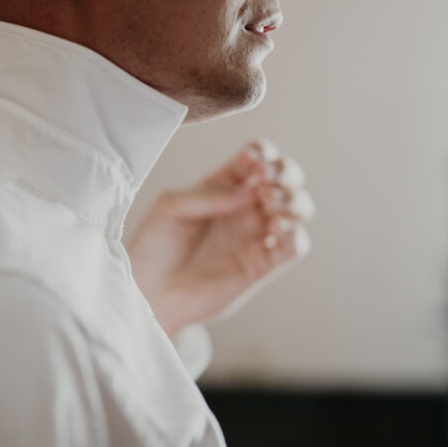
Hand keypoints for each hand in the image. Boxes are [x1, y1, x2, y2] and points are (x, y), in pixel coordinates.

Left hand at [127, 140, 313, 336]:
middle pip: (285, 178)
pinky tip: (276, 228)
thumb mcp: (169, 208)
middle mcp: (243, 209)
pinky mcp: (262, 266)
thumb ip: (205, 195)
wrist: (149, 294)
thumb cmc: (152, 249)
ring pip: (297, 209)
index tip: (253, 158)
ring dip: (293, 200)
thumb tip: (246, 193)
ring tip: (271, 203)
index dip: (262, 152)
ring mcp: (255, 236)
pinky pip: (295, 246)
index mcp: (221, 187)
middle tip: (266, 180)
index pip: (255, 158)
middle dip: (285, 172)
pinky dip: (295, 233)